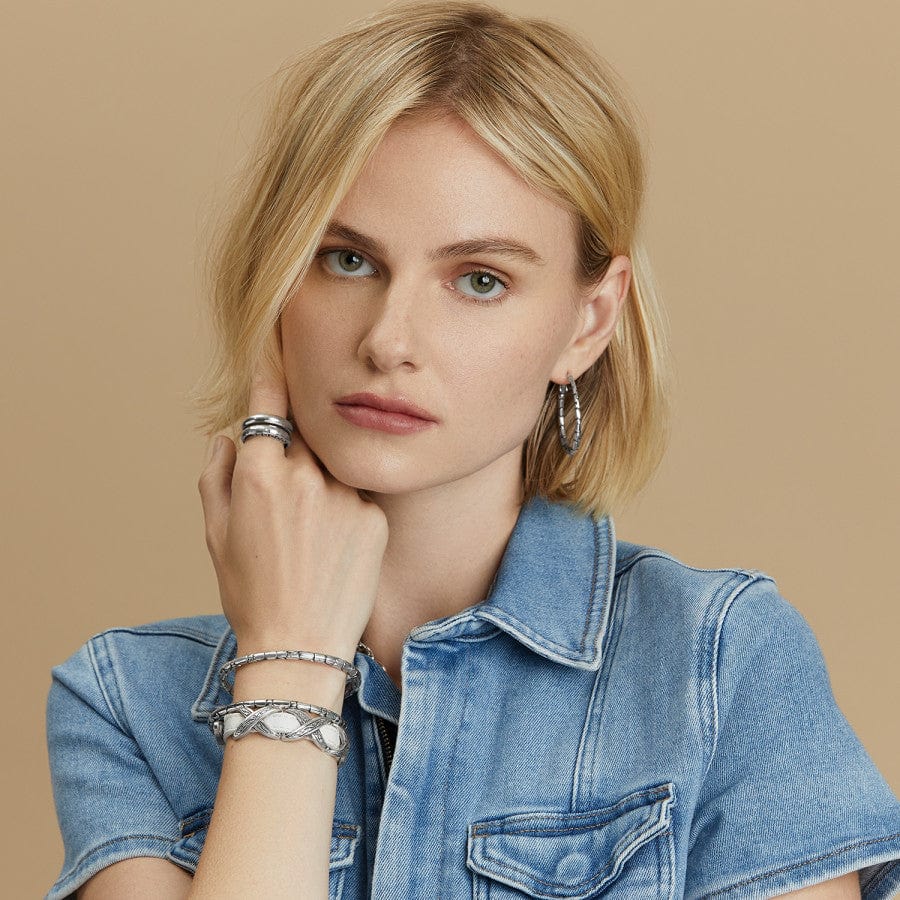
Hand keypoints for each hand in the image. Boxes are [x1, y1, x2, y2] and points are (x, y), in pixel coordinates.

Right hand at [197, 349, 387, 659]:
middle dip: (301, 439)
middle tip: (294, 479)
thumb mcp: (216, 535)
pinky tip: (335, 546)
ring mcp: (345, 495)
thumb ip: (216, 475)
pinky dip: (347, 504)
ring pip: (336, 461)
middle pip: (309, 430)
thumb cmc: (250, 593)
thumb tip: (227, 437)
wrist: (299, 647)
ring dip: (325, 476)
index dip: (273, 370)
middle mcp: (305, 476)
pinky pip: (359, 492)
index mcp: (259, 475)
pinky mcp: (375, 517)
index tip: (279, 343)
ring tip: (312, 527)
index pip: (270, 403)